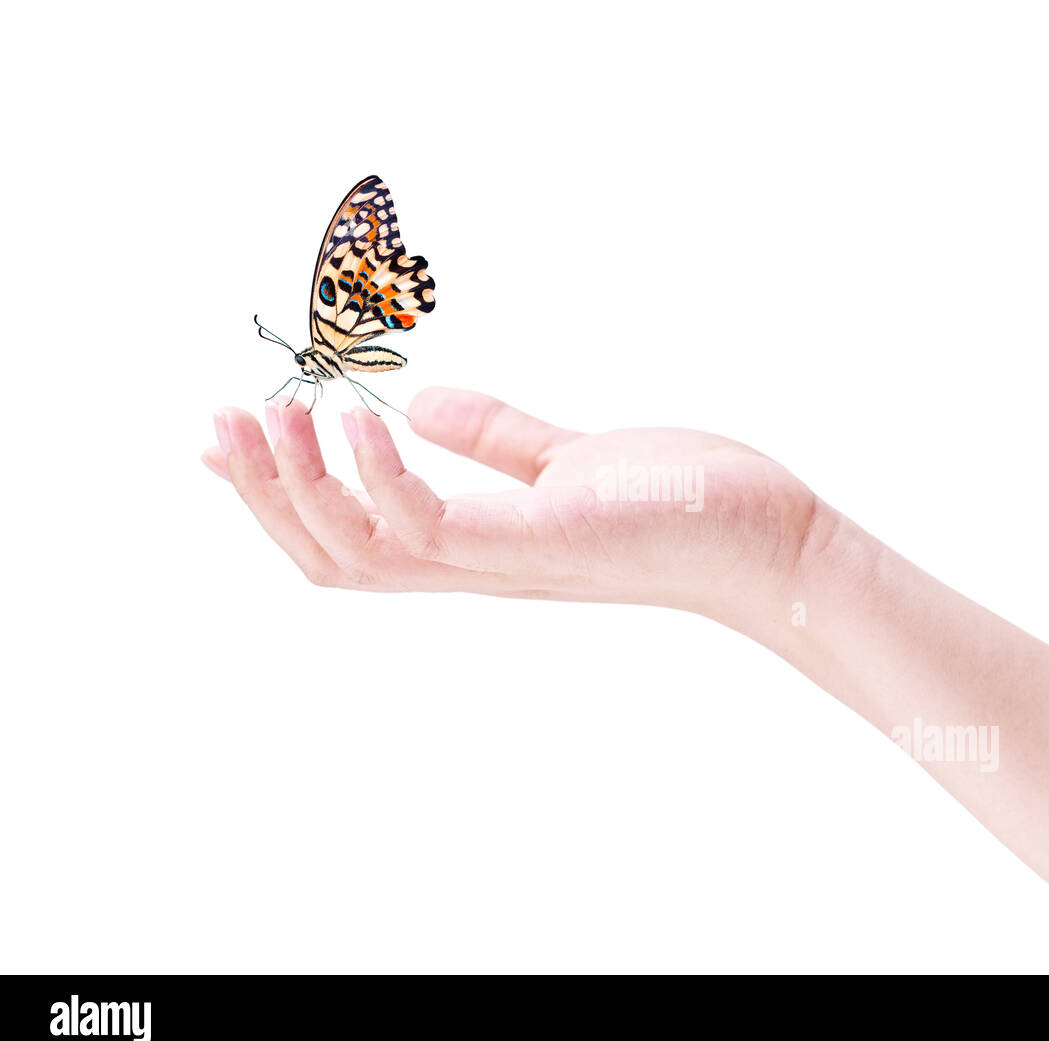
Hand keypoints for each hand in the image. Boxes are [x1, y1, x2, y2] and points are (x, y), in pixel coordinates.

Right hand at [202, 388, 828, 625]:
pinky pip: (434, 530)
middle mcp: (478, 564)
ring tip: (265, 417)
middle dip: (263, 496)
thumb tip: (420, 406)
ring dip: (298, 488)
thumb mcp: (570, 459)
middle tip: (216, 422)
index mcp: (477, 545)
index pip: (353, 539)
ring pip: (363, 552)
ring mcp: (507, 559)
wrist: (772, 543)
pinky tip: (355, 420)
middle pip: (334, 557)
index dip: (277, 501)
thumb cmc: (680, 503)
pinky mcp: (546, 542)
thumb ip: (497, 440)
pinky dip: (380, 478)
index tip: (222, 442)